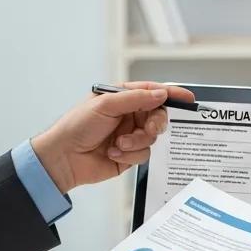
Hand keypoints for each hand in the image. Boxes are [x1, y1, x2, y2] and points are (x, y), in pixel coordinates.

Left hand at [31, 81, 193, 193]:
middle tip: (148, 129)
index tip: (188, 98)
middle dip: (155, 123)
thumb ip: (136, 98)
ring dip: (137, 141)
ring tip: (118, 144)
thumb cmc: (76, 126)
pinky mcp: (129, 154)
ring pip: (152, 137)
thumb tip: (161, 94)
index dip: (171, 94)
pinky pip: (144, 153)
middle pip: (158, 116)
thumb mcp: (106, 105)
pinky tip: (113, 152)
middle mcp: (128, 115)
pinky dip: (130, 153)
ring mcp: (130, 135)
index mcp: (122, 98)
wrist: (62, 158)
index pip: (152, 92)